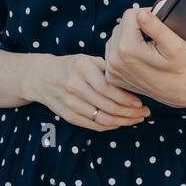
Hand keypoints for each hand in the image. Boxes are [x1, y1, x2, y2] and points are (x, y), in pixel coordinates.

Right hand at [27, 54, 150, 130]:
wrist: (41, 77)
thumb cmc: (71, 67)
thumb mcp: (87, 59)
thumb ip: (107, 69)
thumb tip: (133, 82)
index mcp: (82, 69)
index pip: (108, 89)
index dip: (126, 99)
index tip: (140, 102)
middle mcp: (74, 86)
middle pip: (108, 106)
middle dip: (130, 112)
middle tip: (144, 113)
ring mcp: (70, 103)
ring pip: (102, 119)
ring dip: (123, 122)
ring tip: (136, 119)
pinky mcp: (68, 116)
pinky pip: (94, 125)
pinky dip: (110, 126)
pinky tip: (121, 122)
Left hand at [103, 2, 185, 108]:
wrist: (178, 92)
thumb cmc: (180, 68)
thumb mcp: (175, 45)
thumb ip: (157, 27)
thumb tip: (141, 14)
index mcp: (128, 48)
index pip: (130, 15)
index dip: (146, 14)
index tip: (157, 23)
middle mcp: (114, 59)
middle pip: (121, 25)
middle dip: (136, 26)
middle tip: (153, 37)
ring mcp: (111, 69)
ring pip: (115, 37)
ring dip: (128, 37)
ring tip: (145, 46)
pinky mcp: (111, 75)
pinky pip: (112, 52)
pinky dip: (123, 50)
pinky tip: (137, 55)